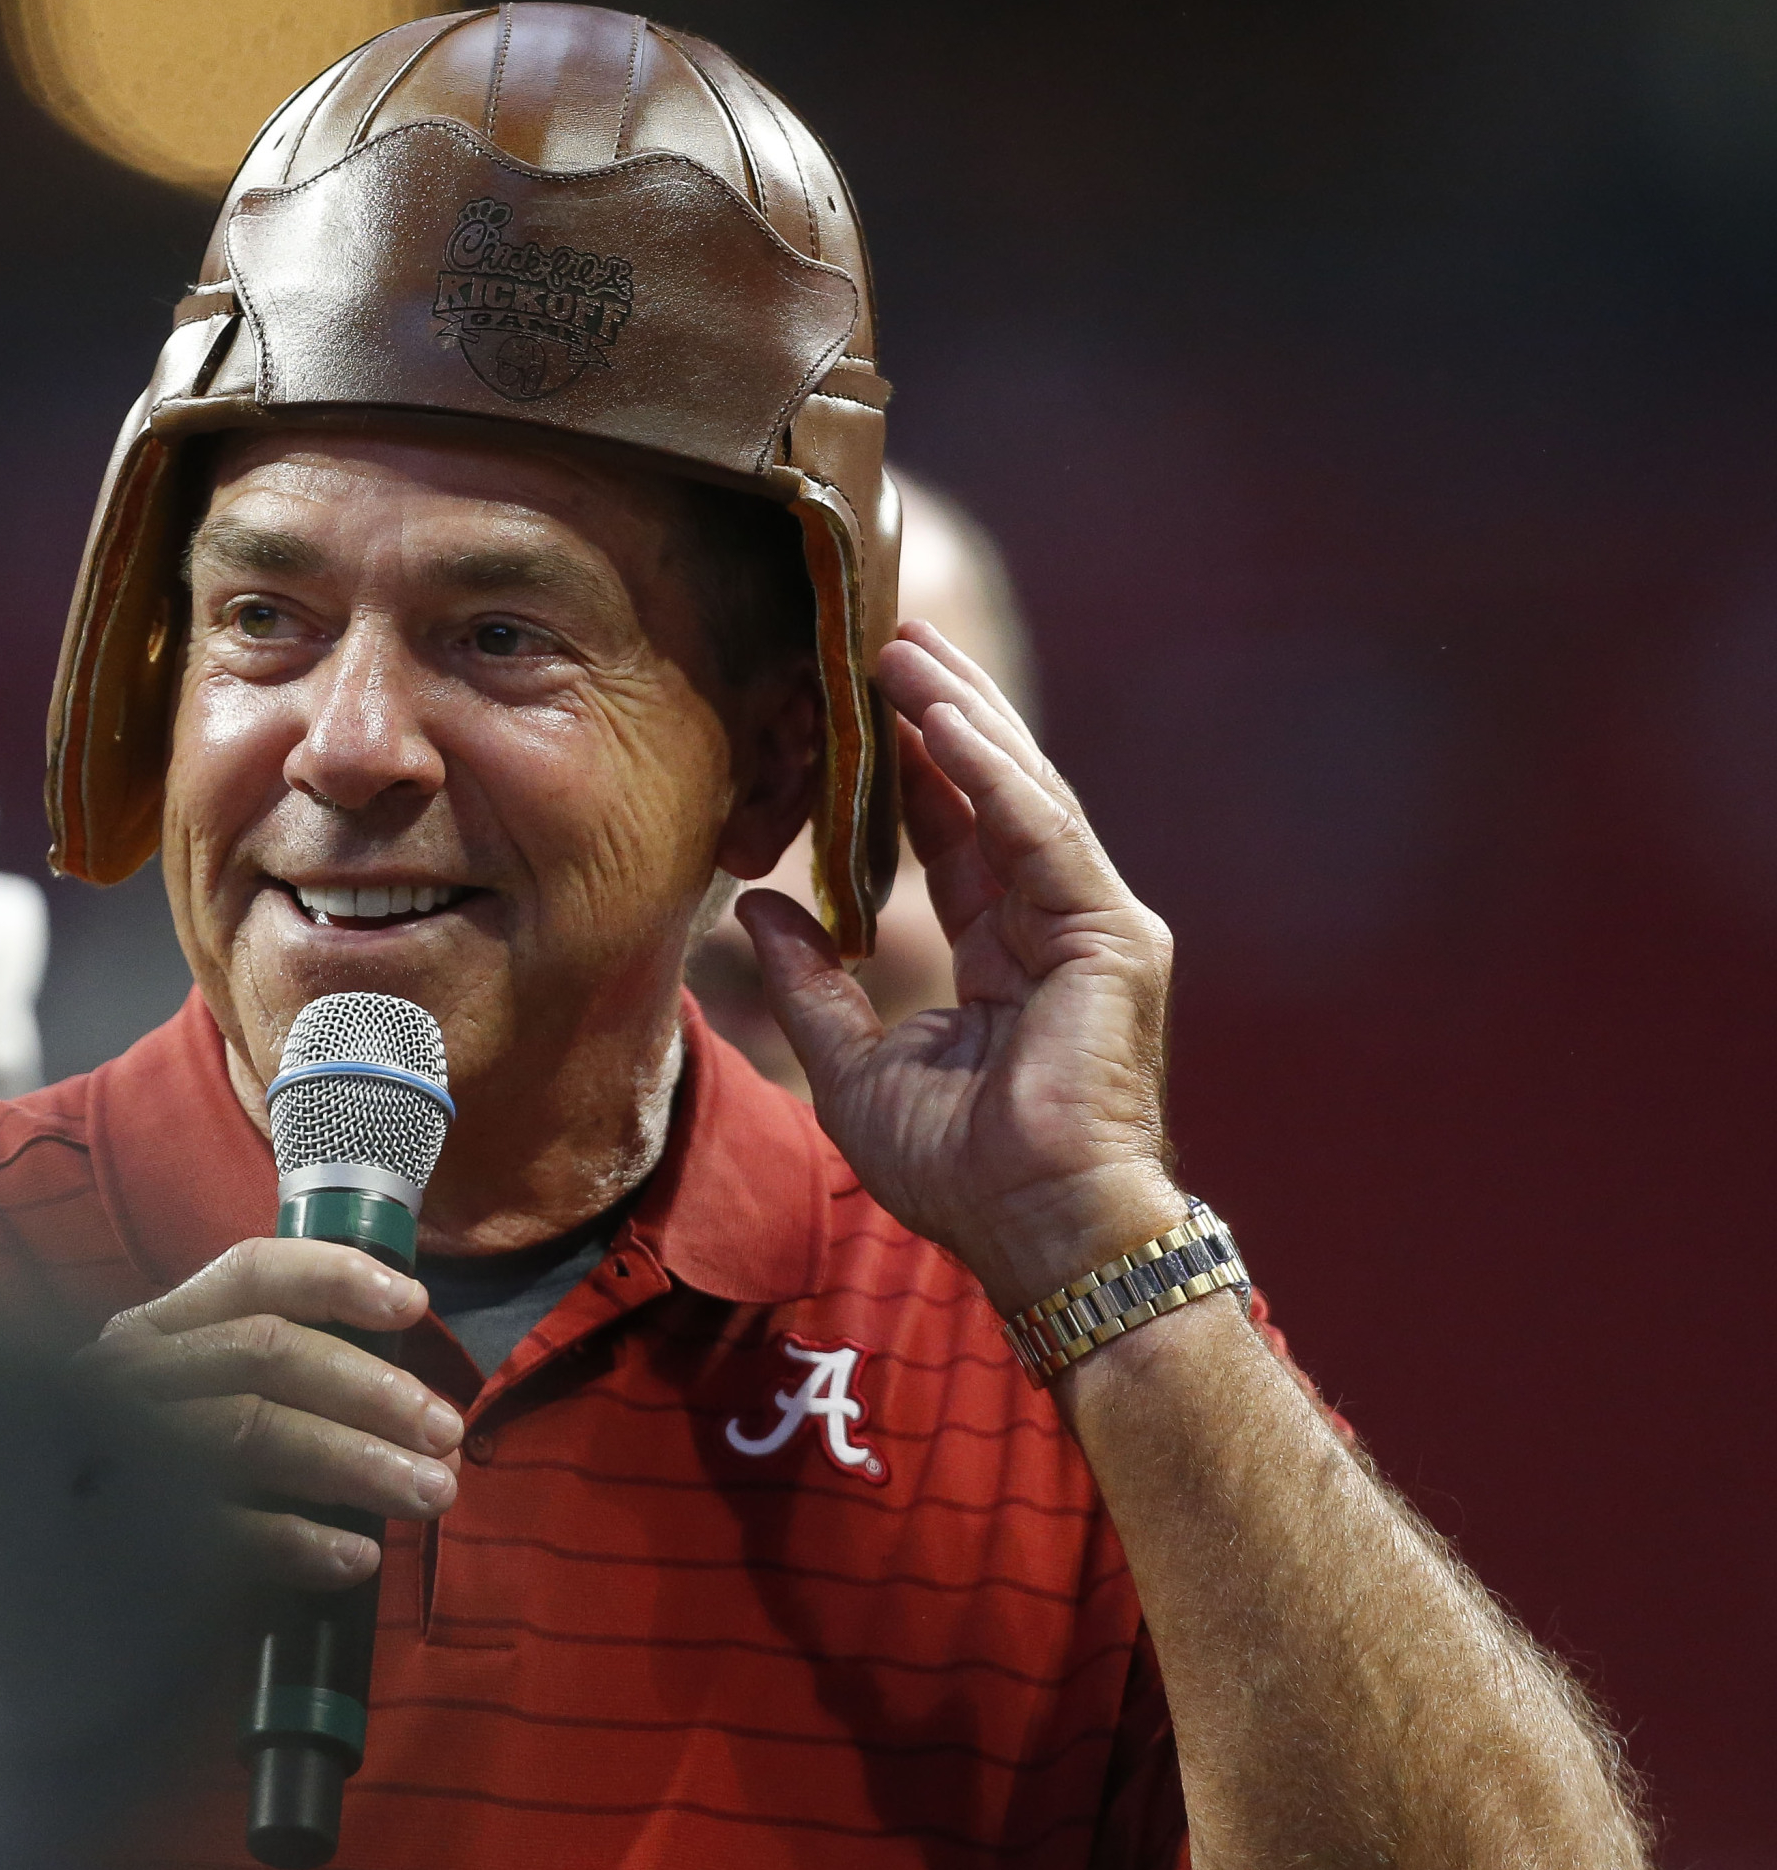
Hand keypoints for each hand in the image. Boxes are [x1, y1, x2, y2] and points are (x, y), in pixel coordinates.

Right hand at [81, 1237, 462, 1589]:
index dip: (334, 1278)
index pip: (252, 1274)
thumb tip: (419, 1418)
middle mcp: (135, 1372)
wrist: (80, 1589)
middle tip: (447, 1432)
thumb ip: (299, 1388)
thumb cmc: (180, 1482)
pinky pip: (223, 1527)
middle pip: (266, 1352)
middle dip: (370, 1388)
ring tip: (432, 1493)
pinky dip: (298, 1541)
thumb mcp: (223, 1406)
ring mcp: (125, 1446)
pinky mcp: (128, 1526)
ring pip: (252, 1430)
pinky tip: (356, 1557)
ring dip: (356, 1460)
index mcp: (164, 1328)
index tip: (413, 1305)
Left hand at [739, 619, 1180, 1311]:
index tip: (851, 701)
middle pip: (990, 792)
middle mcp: (1052, 924)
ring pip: (1021, 792)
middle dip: (935, 712)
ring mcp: (1091, 926)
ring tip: (902, 646)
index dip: (902, 767)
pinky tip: (944, 720)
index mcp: (1000, 951)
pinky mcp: (1111, 936)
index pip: (949, 834)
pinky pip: (1044, 834)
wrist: (1036, 1234)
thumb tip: (758, 902)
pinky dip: (995, 775)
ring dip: (960, 715)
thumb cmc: (958, 1173)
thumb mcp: (851, 1065)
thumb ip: (810, 980)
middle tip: (878, 635)